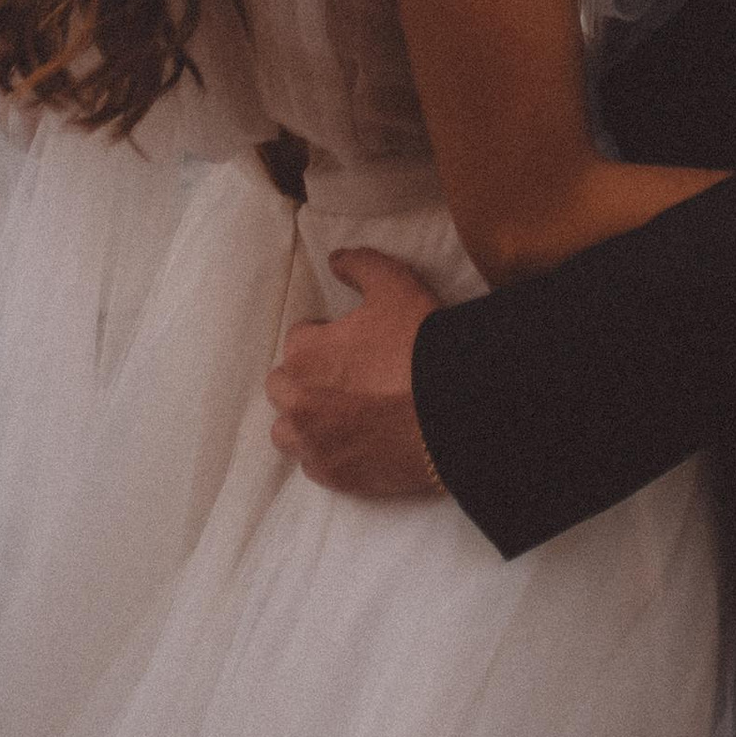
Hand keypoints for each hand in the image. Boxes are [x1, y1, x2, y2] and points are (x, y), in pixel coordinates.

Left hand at [266, 247, 443, 497]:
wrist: (453, 412)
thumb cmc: (419, 345)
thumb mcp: (393, 284)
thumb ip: (359, 264)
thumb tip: (335, 260)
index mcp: (304, 354)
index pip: (297, 339)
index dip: (325, 336)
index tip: (351, 342)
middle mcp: (297, 402)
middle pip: (282, 387)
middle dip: (304, 378)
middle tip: (344, 376)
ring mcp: (314, 444)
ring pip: (287, 431)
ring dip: (303, 419)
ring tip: (338, 412)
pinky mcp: (335, 476)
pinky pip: (312, 465)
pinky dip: (325, 453)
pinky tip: (353, 440)